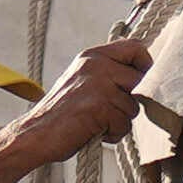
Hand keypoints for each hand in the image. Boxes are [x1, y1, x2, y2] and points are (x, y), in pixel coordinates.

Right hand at [7, 26, 152, 167]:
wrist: (36, 133)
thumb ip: (109, 73)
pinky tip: (95, 131)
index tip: (141, 82)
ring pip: (134, 106)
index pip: (136, 47)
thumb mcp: (83, 80)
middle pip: (141, 80)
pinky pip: (124, 124)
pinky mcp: (101, 106)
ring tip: (97, 123)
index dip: (146, 66)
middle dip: (131, 102)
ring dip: (120, 121)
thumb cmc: (61, 113)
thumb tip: (143, 76)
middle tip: (110, 112)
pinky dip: (113, 134)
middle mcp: (97, 65)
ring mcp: (99, 84)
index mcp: (93, 56)